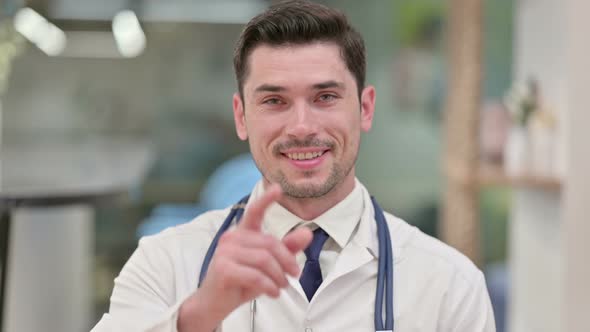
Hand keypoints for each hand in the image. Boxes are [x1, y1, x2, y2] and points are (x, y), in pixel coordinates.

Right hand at [178, 184, 312, 331]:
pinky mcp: (223, 268)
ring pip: (265, 260)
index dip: (266, 199)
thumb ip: (286, 249)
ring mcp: (225, 252)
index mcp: (242, 233)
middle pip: (270, 243)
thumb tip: (307, 233)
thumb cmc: (241, 282)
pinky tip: (273, 293)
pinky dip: (269, 286)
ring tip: (282, 287)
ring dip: (279, 276)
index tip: (278, 188)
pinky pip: (256, 275)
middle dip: (287, 261)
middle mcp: (232, 238)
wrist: (214, 304)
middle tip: (295, 275)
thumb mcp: (268, 265)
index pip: (255, 211)